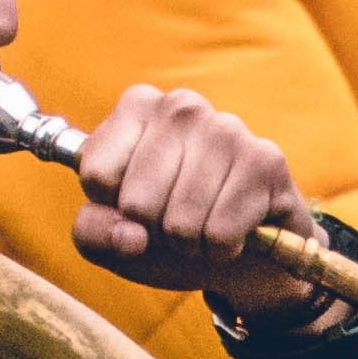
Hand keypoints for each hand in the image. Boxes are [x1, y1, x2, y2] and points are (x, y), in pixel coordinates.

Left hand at [66, 83, 321, 312]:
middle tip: (175, 222)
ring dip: (190, 244)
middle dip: (154, 231)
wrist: (242, 252)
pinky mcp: (265, 162)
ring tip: (204, 227)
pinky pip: (220, 233)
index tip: (134, 204)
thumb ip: (92, 232)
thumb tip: (130, 235)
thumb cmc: (167, 231)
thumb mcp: (112, 235)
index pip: (96, 174)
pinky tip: (235, 231)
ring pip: (180, 222)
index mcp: (138, 106)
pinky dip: (222, 249)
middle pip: (137, 202)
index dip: (113, 209)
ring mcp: (227, 129)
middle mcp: (182, 106)